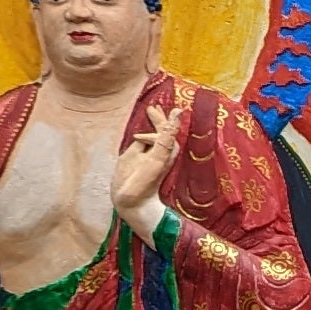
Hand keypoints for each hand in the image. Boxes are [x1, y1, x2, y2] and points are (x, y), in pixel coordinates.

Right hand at [113, 101, 174, 220]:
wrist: (131, 201)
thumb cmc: (147, 180)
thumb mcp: (158, 155)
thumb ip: (167, 134)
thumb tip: (178, 112)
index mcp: (167, 147)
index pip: (165, 127)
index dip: (162, 118)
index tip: (157, 108)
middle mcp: (159, 150)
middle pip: (160, 130)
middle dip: (157, 118)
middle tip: (152, 107)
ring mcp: (147, 155)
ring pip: (151, 135)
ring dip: (151, 124)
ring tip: (150, 113)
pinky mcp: (135, 160)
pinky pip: (141, 143)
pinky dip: (142, 135)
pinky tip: (138, 134)